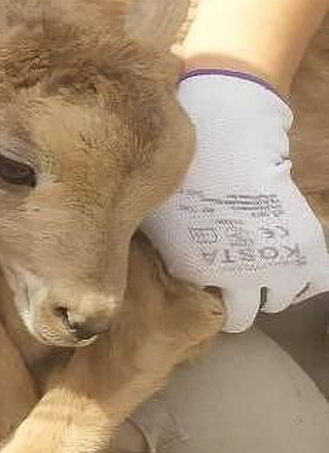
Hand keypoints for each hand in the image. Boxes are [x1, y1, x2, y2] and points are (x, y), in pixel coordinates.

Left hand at [142, 71, 328, 329]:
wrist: (226, 136)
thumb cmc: (179, 165)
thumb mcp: (151, 209)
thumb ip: (156, 240)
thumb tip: (141, 252)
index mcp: (190, 270)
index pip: (196, 305)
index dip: (201, 291)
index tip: (202, 280)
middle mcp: (232, 278)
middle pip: (240, 316)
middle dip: (236, 305)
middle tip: (232, 288)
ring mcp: (272, 265)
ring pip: (278, 301)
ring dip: (271, 291)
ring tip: (262, 273)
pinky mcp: (304, 246)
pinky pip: (316, 281)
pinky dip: (306, 281)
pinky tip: (293, 270)